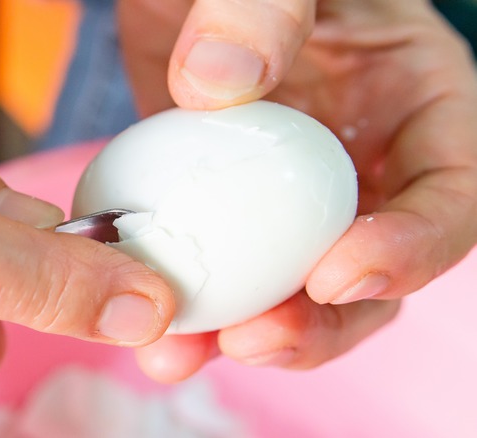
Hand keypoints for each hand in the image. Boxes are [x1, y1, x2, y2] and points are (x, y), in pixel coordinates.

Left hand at [119, 0, 476, 381]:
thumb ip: (263, 9)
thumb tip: (219, 84)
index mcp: (413, 102)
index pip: (450, 194)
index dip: (411, 249)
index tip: (336, 275)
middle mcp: (360, 161)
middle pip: (372, 273)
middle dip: (322, 322)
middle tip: (255, 340)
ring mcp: (288, 196)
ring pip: (293, 292)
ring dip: (248, 334)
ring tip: (185, 355)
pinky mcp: (226, 211)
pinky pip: (223, 273)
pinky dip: (194, 309)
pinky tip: (156, 333)